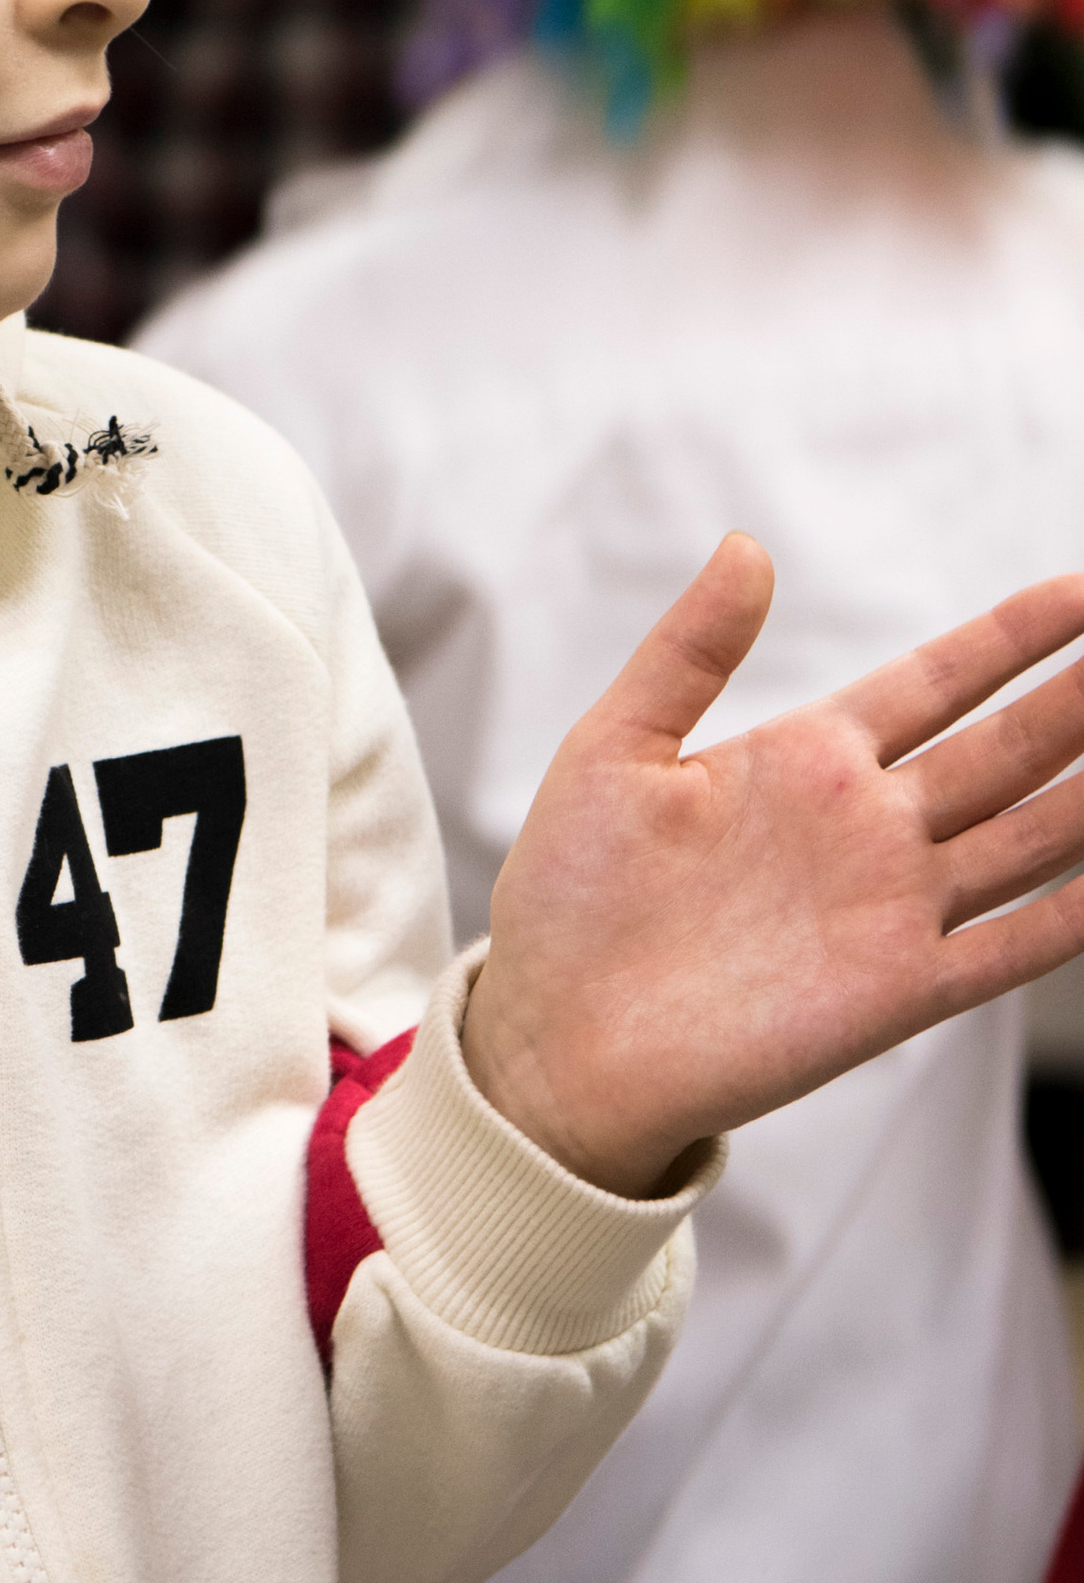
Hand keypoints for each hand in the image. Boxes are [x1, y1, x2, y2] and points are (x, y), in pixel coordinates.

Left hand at [461, 537, 1083, 1194]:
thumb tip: (747, 546)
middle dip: (1079, 700)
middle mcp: (868, 826)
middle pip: (1009, 749)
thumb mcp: (614, 748)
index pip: (938, 681)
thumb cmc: (570, 895)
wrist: (552, 1036)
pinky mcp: (896, 992)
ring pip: (1034, 834)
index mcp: (806, 758)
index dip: (1011, 637)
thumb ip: (689, 650)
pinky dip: (1074, 915)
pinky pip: (1011, 946)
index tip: (1081, 590)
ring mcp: (891, 907)